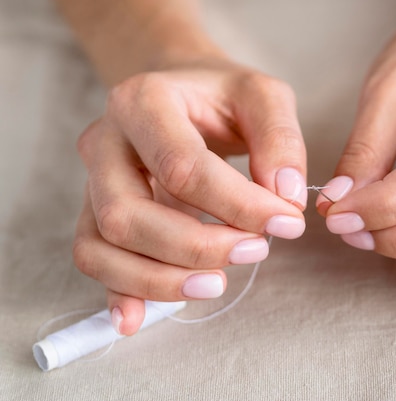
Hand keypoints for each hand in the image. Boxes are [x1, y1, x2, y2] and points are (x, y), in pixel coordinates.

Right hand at [74, 57, 307, 334]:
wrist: (180, 90)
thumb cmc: (223, 95)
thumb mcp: (263, 96)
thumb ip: (280, 139)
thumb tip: (286, 197)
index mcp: (143, 102)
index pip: (183, 168)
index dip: (238, 205)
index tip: (287, 223)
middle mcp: (104, 142)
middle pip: (128, 214)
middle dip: (196, 247)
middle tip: (255, 251)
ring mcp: (94, 180)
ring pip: (103, 244)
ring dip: (160, 278)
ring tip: (219, 283)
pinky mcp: (96, 210)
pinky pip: (94, 257)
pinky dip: (119, 291)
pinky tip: (139, 319)